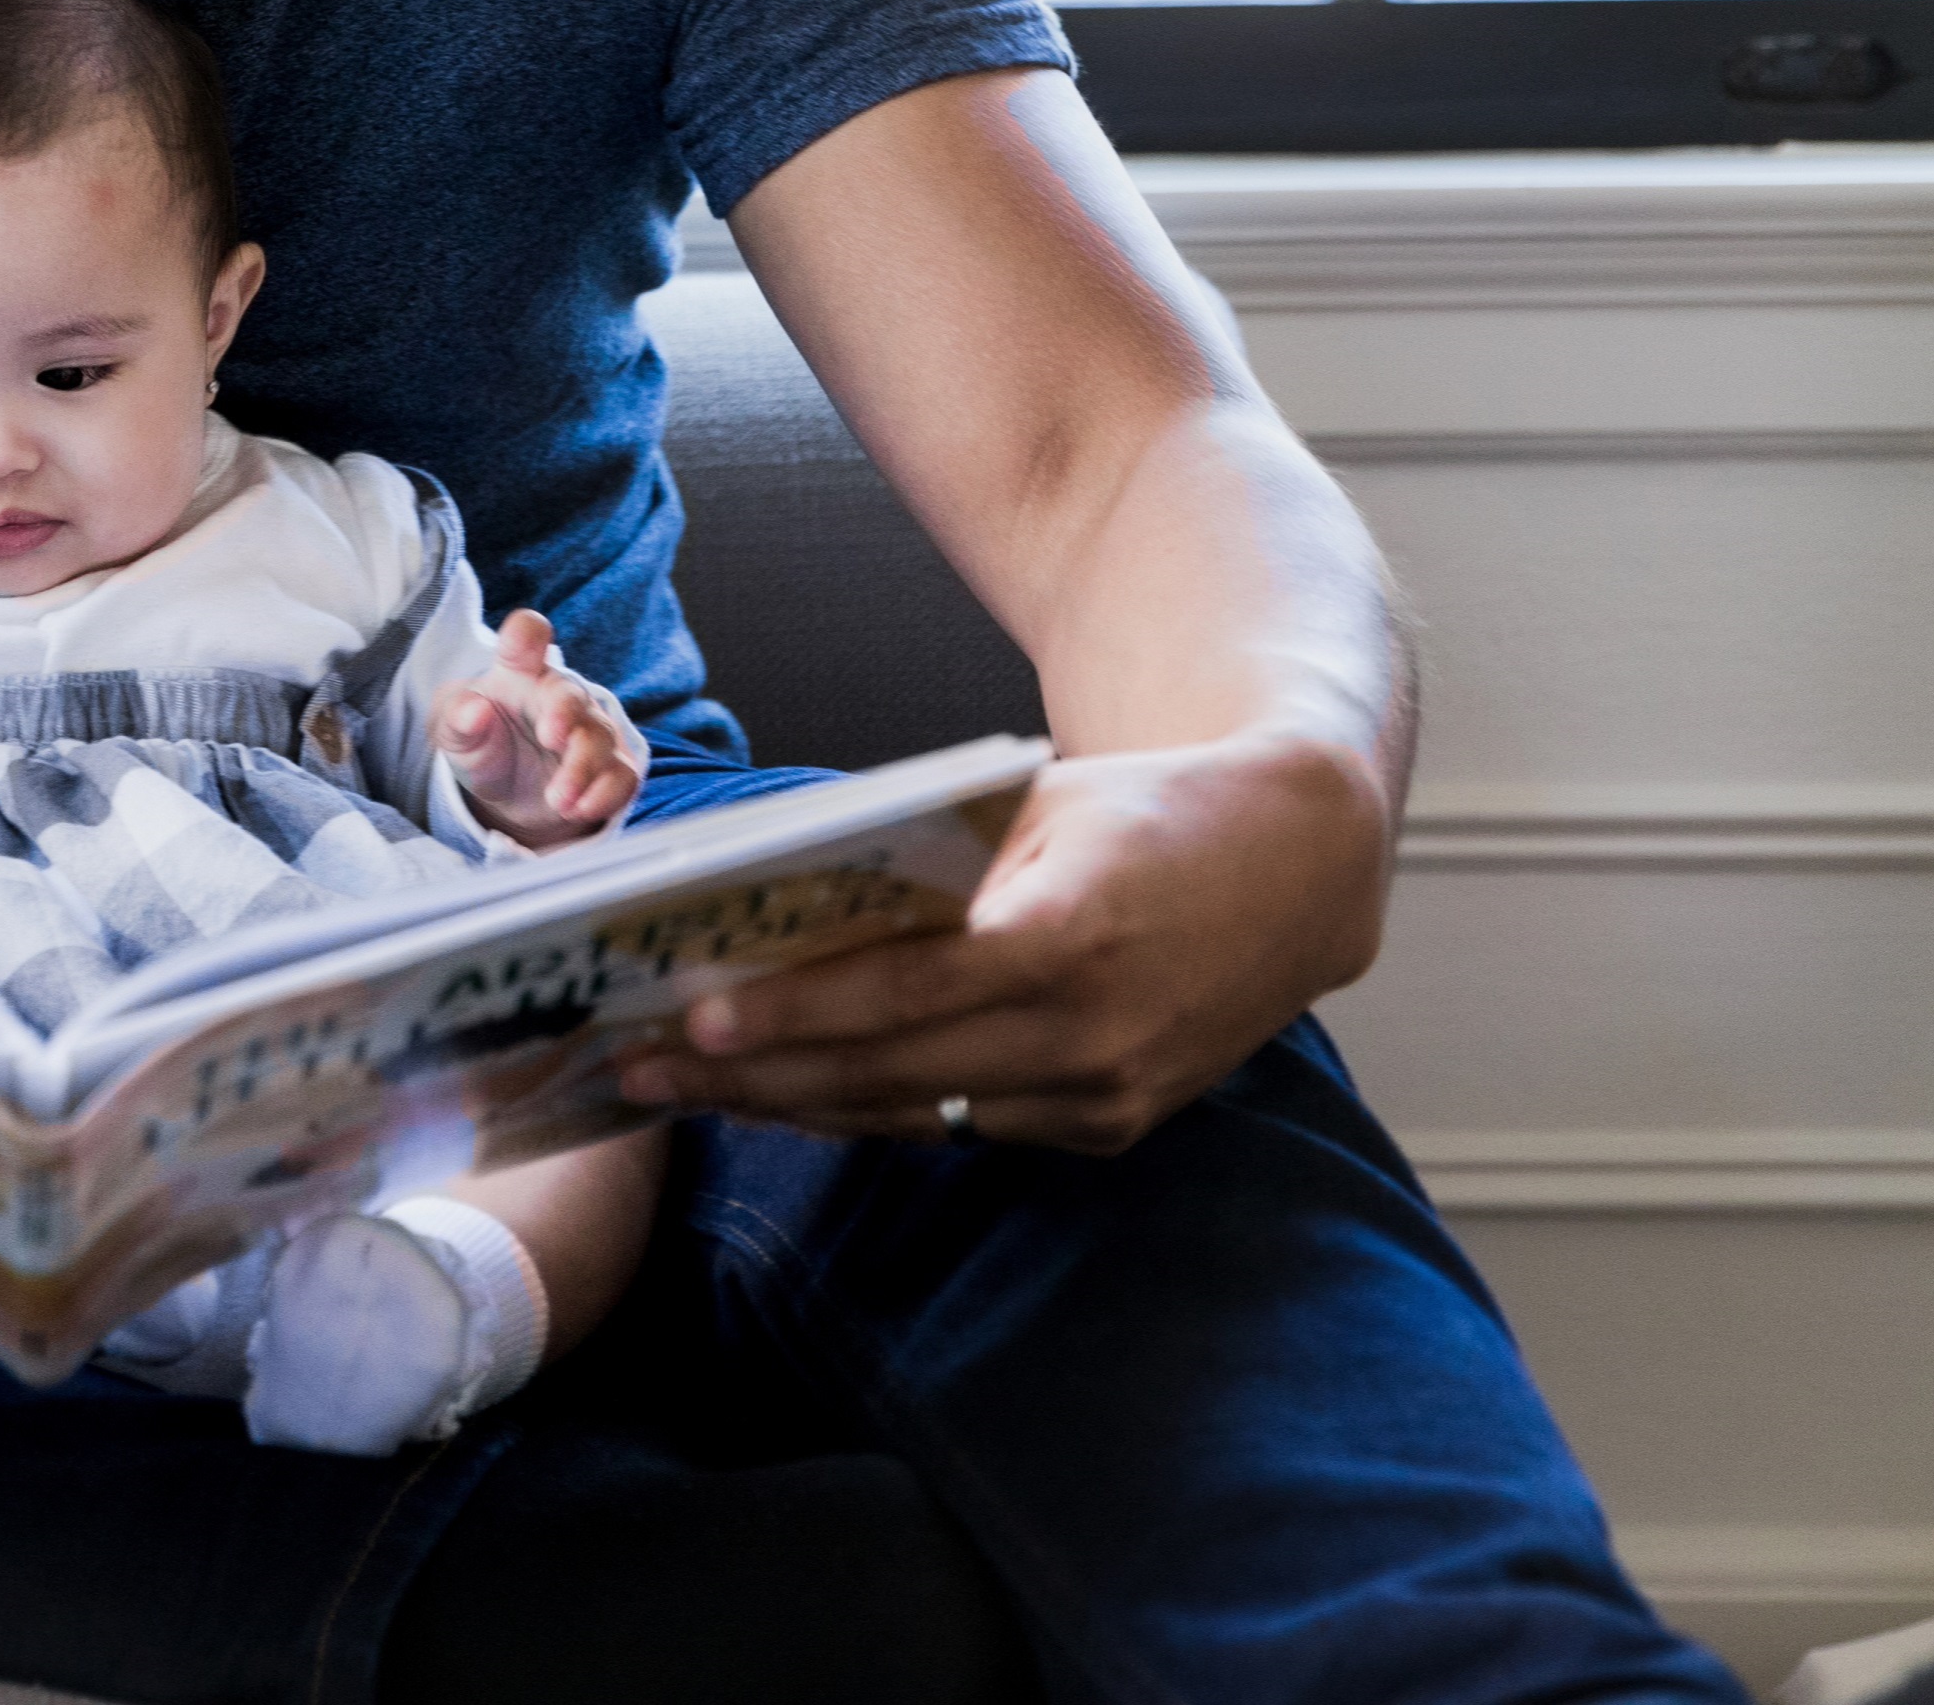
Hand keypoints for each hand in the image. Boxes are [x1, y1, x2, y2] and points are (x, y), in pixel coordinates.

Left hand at [436, 608, 643, 848]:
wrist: (507, 792)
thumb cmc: (482, 743)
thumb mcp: (454, 732)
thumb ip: (457, 717)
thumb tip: (473, 709)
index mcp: (519, 672)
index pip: (526, 637)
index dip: (526, 635)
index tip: (521, 644)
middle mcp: (559, 694)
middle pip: (570, 694)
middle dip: (564, 714)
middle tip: (549, 738)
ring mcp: (589, 730)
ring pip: (599, 739)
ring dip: (580, 769)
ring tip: (556, 800)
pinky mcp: (609, 768)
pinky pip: (621, 776)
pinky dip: (604, 794)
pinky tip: (579, 810)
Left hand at [609, 729, 1389, 1154]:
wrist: (1297, 866)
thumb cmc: (1142, 810)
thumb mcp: (1032, 807)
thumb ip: (925, 867)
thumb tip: (777, 904)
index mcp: (1071, 937)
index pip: (904, 994)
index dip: (796, 1015)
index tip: (696, 1024)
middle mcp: (1090, 1035)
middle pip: (888, 1070)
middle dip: (751, 1076)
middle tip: (636, 1068)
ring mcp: (1103, 1096)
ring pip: (911, 1112)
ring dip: (789, 1104)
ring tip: (681, 1088)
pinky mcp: (1108, 1126)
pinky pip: (959, 1124)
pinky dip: (868, 1107)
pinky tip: (783, 1094)